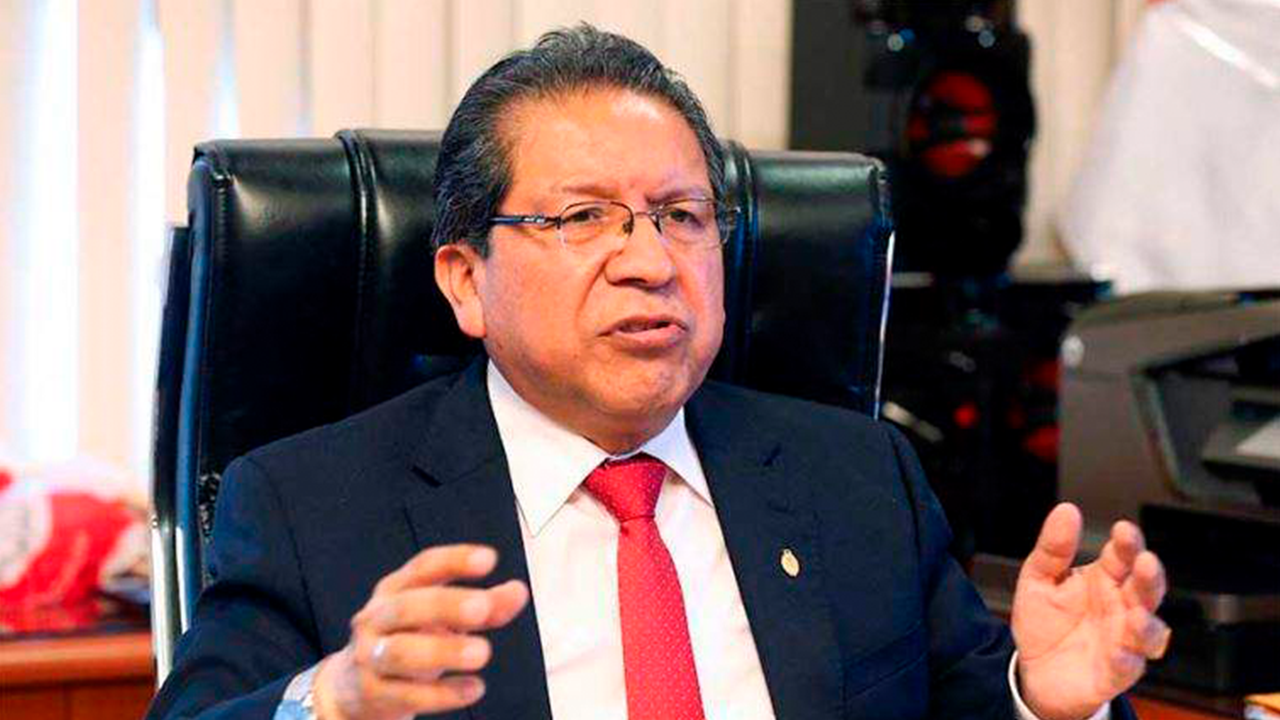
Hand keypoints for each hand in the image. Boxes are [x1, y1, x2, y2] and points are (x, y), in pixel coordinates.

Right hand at [312, 544, 529, 719]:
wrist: (351, 686)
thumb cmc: (406, 639)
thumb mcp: (441, 618)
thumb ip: (484, 605)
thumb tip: (518, 592)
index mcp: (395, 589)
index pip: (422, 567)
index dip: (454, 560)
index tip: (487, 560)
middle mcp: (377, 618)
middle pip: (407, 606)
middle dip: (446, 606)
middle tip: (483, 608)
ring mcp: (370, 656)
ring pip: (400, 652)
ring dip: (443, 651)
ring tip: (482, 652)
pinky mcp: (372, 693)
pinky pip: (405, 694)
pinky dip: (442, 694)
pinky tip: (472, 688)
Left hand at [1011, 503, 1168, 719]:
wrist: (1033, 670)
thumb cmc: (1044, 622)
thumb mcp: (1038, 579)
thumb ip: (1053, 549)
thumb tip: (1065, 510)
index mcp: (1105, 578)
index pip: (1123, 556)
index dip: (1127, 543)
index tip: (1123, 530)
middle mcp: (1121, 607)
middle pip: (1146, 589)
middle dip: (1149, 576)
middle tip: (1145, 562)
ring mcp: (1123, 640)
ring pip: (1150, 631)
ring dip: (1147, 623)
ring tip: (1136, 614)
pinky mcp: (1117, 672)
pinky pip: (1129, 667)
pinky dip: (1127, 660)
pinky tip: (1120, 652)